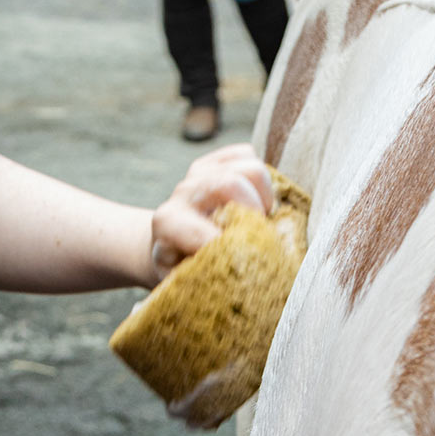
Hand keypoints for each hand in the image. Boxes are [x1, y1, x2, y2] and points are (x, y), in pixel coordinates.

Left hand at [148, 144, 274, 283]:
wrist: (169, 245)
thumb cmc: (183, 270)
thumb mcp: (186, 281)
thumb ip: (207, 276)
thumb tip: (242, 279)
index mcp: (169, 222)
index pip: (207, 230)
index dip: (234, 247)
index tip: (249, 263)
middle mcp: (183, 192)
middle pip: (231, 184)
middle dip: (255, 214)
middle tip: (260, 238)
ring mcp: (199, 172)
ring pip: (250, 168)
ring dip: (265, 197)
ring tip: (260, 220)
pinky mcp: (215, 160)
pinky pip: (248, 154)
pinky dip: (260, 178)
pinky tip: (255, 201)